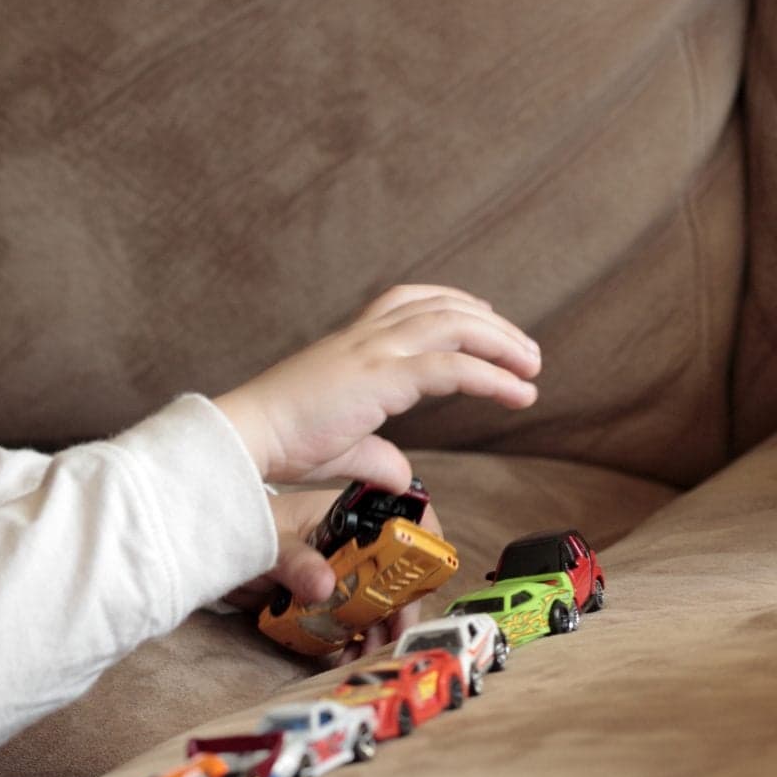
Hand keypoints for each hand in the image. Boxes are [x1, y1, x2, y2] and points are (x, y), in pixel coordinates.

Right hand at [213, 285, 539, 487]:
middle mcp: (364, 338)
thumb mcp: (338, 446)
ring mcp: (372, 353)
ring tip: (531, 368)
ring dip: (502, 342)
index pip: (407, 301)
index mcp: (349, 344)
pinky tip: (518, 393)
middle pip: (442, 306)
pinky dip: (492, 377)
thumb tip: (401, 475)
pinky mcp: (381, 378)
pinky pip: (452, 368)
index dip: (452, 303)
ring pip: (455, 326)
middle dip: (492, 324)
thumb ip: (375, 454)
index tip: (484, 316)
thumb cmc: (278, 441)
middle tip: (526, 352)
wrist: (244, 438)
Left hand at [221, 490, 449, 666]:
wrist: (208, 549)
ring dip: (374, 630)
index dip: (419, 551)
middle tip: (392, 638)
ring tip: (365, 655)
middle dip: (397, 608)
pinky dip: (348, 641)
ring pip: (371, 603)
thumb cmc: (242, 528)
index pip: (399, 525)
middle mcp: (347, 545)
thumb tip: (324, 586)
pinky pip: (344, 621)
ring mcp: (334, 573)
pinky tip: (344, 658)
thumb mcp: (269, 542)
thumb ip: (295, 561)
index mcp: (344, 517)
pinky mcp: (319, 599)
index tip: (422, 585)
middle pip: (391, 575)